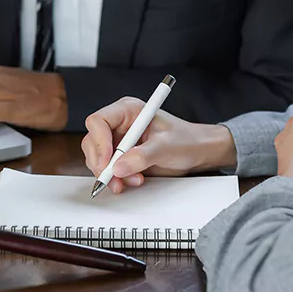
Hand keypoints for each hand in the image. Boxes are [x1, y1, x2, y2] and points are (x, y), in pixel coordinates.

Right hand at [81, 97, 236, 193]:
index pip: (98, 121)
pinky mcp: (122, 156)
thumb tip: (119, 167)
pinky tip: (131, 180)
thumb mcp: (166, 147)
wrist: (199, 152)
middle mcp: (120, 124)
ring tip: (132, 180)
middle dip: (102, 163)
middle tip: (115, 178)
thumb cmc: (187, 140)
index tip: (108, 162)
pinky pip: (107, 168)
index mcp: (129, 110)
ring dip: (110, 173)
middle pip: (93, 141)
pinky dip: (115, 178)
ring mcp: (119, 140)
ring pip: (97, 157)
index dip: (99, 142)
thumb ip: (142, 156)